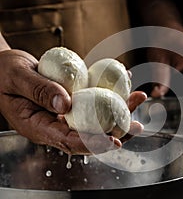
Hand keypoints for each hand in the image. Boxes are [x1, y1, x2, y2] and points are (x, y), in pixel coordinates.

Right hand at [0, 49, 146, 154]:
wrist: (4, 68)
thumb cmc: (3, 73)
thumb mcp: (17, 77)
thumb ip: (39, 90)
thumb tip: (66, 104)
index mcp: (38, 126)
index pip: (68, 141)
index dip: (92, 143)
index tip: (113, 141)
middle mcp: (55, 124)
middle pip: (89, 133)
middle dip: (116, 130)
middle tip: (137, 124)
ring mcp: (65, 114)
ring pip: (95, 118)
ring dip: (119, 111)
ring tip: (138, 98)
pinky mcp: (72, 103)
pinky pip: (92, 102)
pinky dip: (110, 94)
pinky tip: (124, 84)